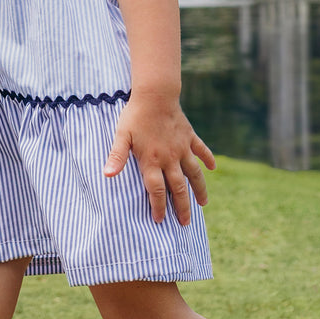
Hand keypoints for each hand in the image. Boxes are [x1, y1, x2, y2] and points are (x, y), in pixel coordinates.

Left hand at [103, 94, 215, 223]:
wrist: (156, 95)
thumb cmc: (135, 116)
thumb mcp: (122, 136)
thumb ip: (116, 156)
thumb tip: (107, 175)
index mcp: (152, 160)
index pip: (156, 190)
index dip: (158, 207)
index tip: (160, 221)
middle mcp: (170, 158)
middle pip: (178, 188)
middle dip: (182, 207)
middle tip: (185, 223)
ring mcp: (182, 148)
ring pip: (194, 174)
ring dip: (199, 189)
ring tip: (203, 204)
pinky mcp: (190, 137)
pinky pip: (201, 150)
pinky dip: (208, 159)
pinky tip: (213, 168)